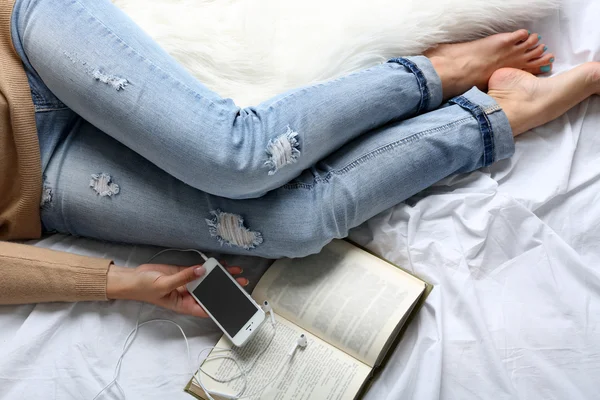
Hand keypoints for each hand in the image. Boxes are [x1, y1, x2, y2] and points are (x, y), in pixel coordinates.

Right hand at [106, 261, 247, 316]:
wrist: (132, 277)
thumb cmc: (143, 288)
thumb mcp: (164, 284)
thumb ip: (184, 277)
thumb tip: (202, 270)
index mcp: (184, 305)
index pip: (206, 309)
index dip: (220, 307)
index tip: (234, 304)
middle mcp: (188, 296)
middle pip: (211, 293)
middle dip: (226, 289)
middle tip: (241, 284)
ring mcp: (188, 283)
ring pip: (209, 281)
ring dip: (221, 277)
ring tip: (237, 273)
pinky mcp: (185, 272)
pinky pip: (201, 270)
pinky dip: (211, 267)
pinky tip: (222, 264)